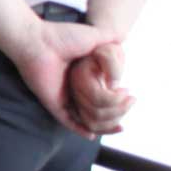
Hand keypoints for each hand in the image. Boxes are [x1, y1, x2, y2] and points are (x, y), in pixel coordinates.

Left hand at [13, 17, 121, 135]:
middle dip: (115, 114)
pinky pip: (68, 122)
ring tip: (119, 123)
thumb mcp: (93, 37)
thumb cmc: (61, 36)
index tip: (132, 99)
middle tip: (129, 107)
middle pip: (97, 110)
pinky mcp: (54, 103)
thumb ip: (108, 38)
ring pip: (85, 119)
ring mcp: (63, 96)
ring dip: (104, 124)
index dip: (118, 100)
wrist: (38, 41)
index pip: (102, 95)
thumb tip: (124, 36)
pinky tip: (93, 134)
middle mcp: (74, 88)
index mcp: (82, 75)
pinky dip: (81, 129)